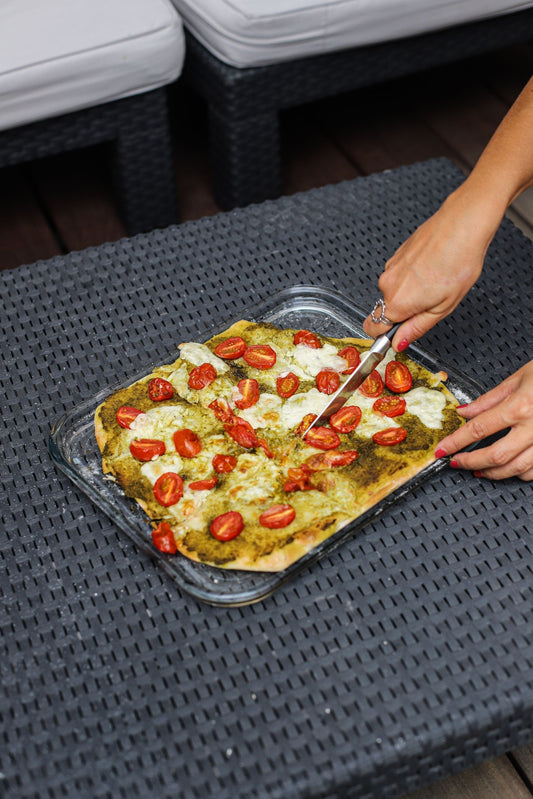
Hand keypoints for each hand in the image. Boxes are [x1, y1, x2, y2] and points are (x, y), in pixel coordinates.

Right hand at [363, 189, 498, 348]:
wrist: (462, 224)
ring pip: (394, 291)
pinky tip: (432, 268)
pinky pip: (399, 275)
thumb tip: (399, 344)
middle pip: (386, 309)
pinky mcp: (396, 255)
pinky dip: (412, 276)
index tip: (399, 334)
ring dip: (410, 292)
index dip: (385, 334)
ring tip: (436, 281)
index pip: (372, 328)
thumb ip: (417, 328)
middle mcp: (387, 284)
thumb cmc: (458, 261)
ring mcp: (390, 267)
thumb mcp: (443, 307)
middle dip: (404, 311)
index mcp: (397, 302)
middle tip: (431, 302)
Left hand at [435, 361, 532, 480]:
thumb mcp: (520, 378)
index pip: (478, 429)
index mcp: (521, 406)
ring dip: (493, 473)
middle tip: (456, 463)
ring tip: (478, 469)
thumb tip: (465, 411)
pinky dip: (519, 474)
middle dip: (470, 462)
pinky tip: (509, 469)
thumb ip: (490, 399)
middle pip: (496, 456)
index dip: (456, 442)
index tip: (442, 450)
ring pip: (517, 469)